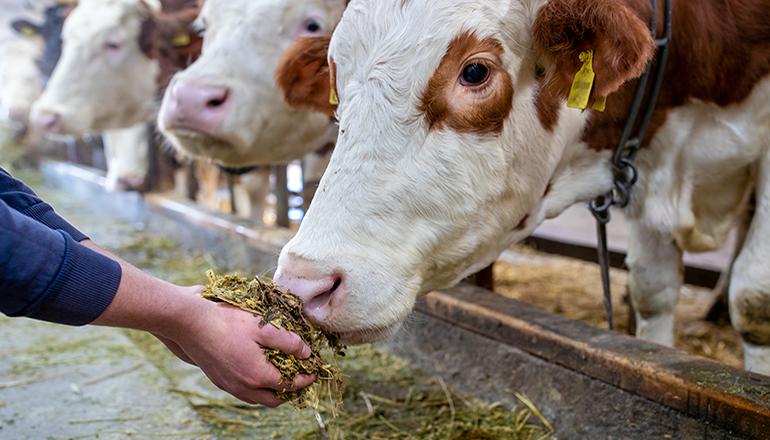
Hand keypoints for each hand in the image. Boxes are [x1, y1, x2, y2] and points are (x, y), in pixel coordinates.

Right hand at [91, 252, 315, 406]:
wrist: (190, 323)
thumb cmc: (227, 322)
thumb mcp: (264, 327)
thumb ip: (289, 342)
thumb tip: (307, 353)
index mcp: (258, 376)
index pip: (290, 385)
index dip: (305, 379)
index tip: (314, 372)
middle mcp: (243, 387)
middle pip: (273, 399)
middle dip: (290, 391)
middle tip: (300, 377)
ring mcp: (229, 386)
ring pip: (257, 398)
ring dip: (272, 391)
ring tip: (282, 375)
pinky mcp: (218, 380)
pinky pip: (243, 392)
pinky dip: (256, 387)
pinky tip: (258, 371)